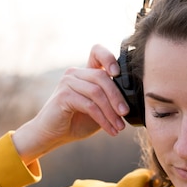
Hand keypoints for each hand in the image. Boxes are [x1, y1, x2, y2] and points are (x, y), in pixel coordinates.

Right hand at [12, 44, 128, 163]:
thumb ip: (111, 99)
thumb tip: (133, 101)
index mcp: (85, 72)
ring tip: (119, 126)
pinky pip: (89, 105)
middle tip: (125, 113)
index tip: (118, 73)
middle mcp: (75, 73)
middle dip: (117, 97)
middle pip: (101, 77)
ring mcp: (67, 82)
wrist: (53, 135)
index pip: (97, 51)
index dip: (109, 57)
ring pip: (97, 92)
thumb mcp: (99, 108)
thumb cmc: (77, 121)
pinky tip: (110, 130)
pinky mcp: (63, 96)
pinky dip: (103, 119)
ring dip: (111, 112)